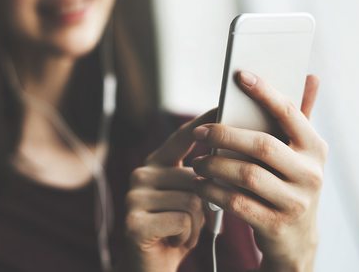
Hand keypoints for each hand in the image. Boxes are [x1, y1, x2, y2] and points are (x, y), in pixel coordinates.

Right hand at [121, 110, 216, 271]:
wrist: (153, 269)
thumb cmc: (177, 231)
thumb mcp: (190, 199)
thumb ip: (200, 175)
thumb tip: (225, 153)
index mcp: (153, 165)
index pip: (181, 137)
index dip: (204, 121)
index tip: (224, 103)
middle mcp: (139, 175)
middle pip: (196, 176)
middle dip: (204, 205)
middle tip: (189, 222)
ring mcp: (133, 198)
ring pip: (193, 200)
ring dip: (196, 224)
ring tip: (180, 232)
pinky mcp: (134, 222)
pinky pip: (183, 220)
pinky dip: (187, 236)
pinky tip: (173, 242)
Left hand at [193, 72, 327, 271]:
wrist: (296, 240)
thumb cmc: (289, 185)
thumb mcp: (299, 155)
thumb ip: (298, 119)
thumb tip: (309, 77)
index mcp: (315, 149)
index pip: (289, 114)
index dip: (265, 93)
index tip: (240, 76)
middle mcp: (310, 174)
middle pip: (261, 145)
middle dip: (224, 134)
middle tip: (199, 132)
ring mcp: (295, 202)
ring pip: (246, 174)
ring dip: (214, 164)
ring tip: (197, 161)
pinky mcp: (275, 224)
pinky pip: (235, 202)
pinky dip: (212, 190)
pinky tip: (200, 184)